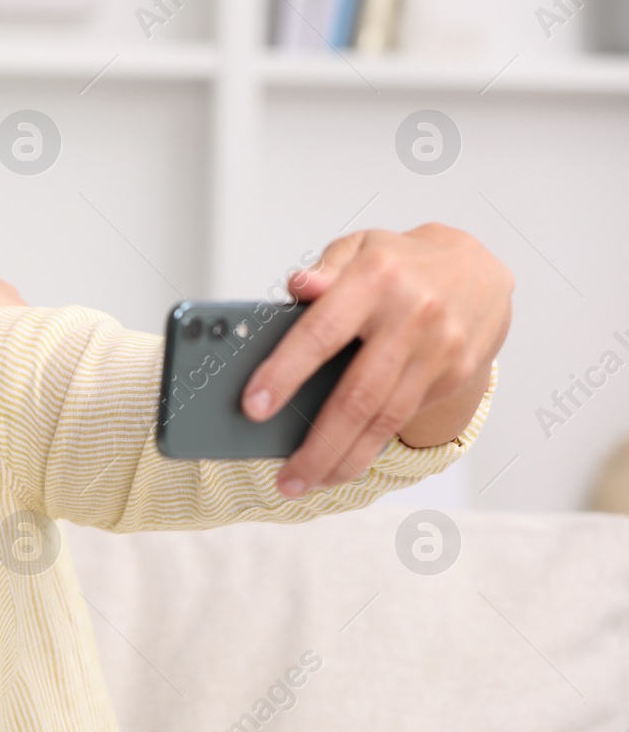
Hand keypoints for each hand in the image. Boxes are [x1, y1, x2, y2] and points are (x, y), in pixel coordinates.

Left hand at [240, 224, 511, 496]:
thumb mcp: (359, 249)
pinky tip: (343, 462)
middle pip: (357, 395)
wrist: (479, 272)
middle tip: (283, 479)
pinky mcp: (456, 374)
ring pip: (385, 419)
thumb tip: (297, 286)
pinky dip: (371, 446)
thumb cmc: (399, 263)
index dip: (285, 372)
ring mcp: (439, 349)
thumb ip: (324, 270)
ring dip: (344, 459)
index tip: (252, 407)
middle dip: (317, 445)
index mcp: (376, 277)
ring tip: (307, 482)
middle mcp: (412, 315)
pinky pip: (404, 417)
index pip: (321, 332)